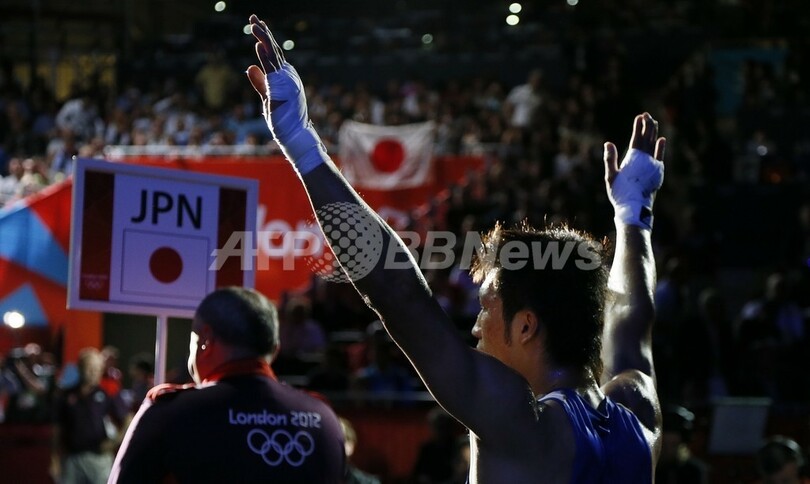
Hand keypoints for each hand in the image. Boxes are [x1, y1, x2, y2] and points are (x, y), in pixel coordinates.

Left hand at [246, 14, 326, 173]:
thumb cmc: (283, 120)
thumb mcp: (268, 98)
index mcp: (286, 76)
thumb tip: (249, 66)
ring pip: (273, 56)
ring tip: (254, 25)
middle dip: (263, 33)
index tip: (257, 25)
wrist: (295, 135)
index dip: (265, 38)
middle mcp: (288, 75)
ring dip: (264, 39)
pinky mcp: (282, 89)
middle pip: (274, 49)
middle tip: (253, 18)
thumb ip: (259, 82)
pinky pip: (272, 70)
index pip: (274, 53)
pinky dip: (266, 58)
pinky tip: (259, 45)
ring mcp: (286, 81)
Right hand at [603, 113, 665, 228]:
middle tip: (647, 115)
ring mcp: (653, 165)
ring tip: (653, 123)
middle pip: (647, 138)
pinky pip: (660, 156)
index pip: (637, 138)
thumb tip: (608, 143)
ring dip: (654, 133)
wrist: (635, 207)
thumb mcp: (610, 176)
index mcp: (633, 159)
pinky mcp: (658, 172)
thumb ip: (610, 159)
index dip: (638, 127)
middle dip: (647, 126)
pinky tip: (662, 140)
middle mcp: (645, 159)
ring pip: (654, 145)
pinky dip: (661, 148)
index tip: (639, 117)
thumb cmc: (620, 193)